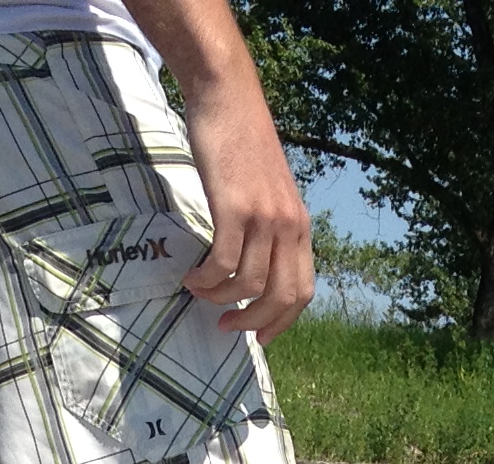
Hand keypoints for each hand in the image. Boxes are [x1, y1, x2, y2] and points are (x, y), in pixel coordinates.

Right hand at [178, 70, 314, 338]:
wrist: (228, 97)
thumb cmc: (242, 142)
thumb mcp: (267, 191)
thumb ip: (269, 226)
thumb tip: (256, 265)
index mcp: (299, 225)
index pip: (302, 291)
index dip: (281, 322)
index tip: (258, 337)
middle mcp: (289, 225)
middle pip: (280, 296)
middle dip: (253, 322)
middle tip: (226, 326)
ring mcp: (264, 216)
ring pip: (249, 283)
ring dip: (220, 297)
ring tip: (199, 292)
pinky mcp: (235, 207)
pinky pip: (224, 261)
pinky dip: (207, 278)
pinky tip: (191, 276)